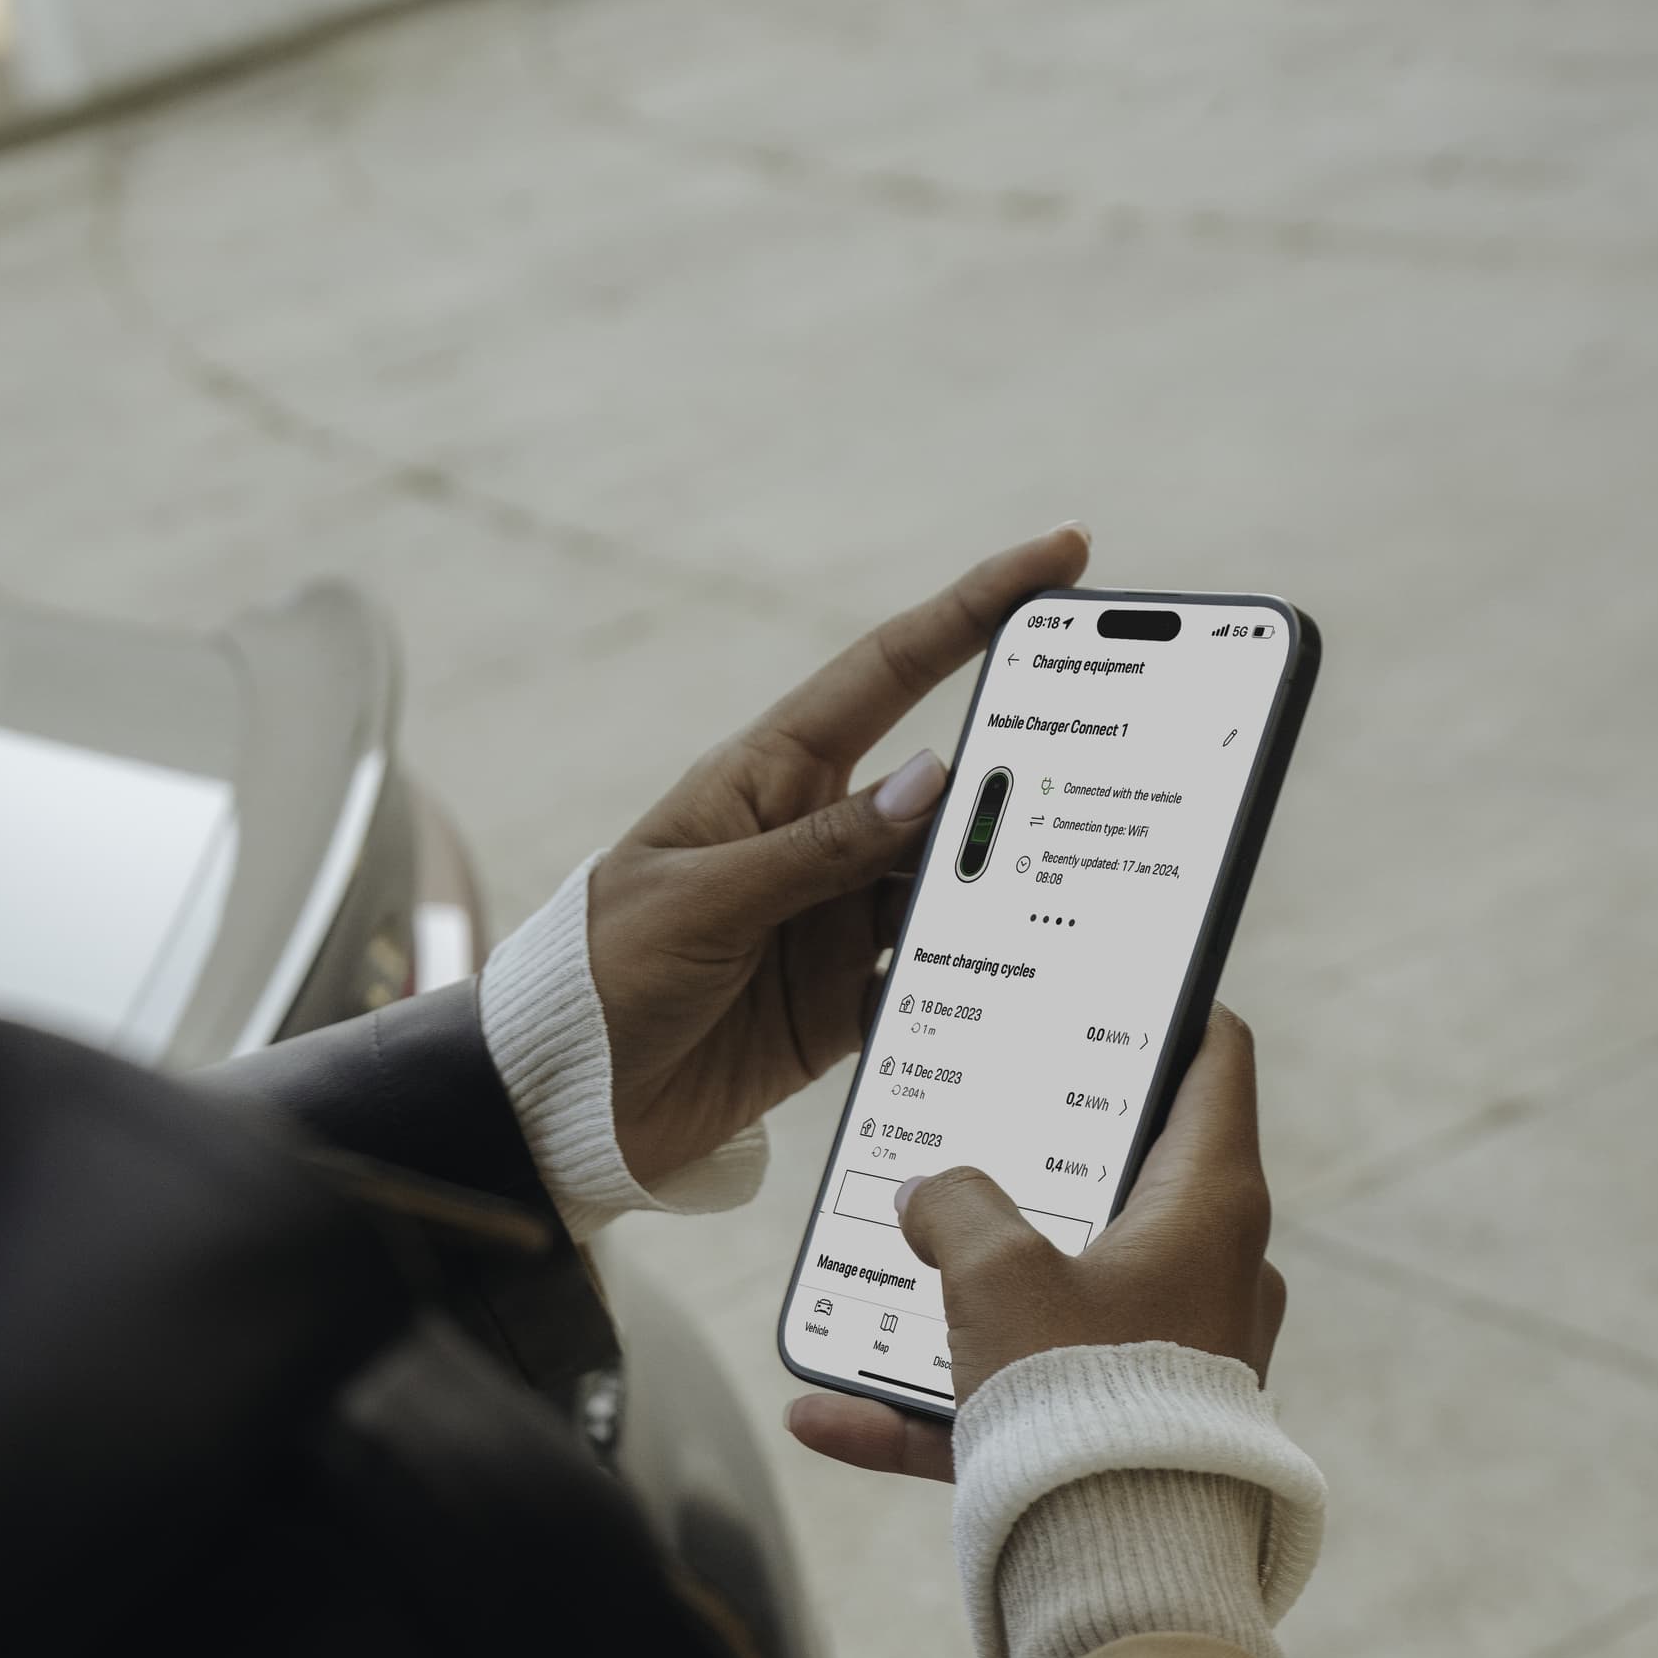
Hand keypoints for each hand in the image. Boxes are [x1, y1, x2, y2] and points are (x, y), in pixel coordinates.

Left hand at [587, 525, 1091, 1191]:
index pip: (891, 670)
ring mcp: (832, 918)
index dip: (976, 607)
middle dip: (1018, 782)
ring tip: (1061, 900)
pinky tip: (1011, 986)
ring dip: (996, 897)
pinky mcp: (841, 1000)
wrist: (557, 1099)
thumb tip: (932, 782)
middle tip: (1101, 777)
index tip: (1061, 557)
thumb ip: (818, 849)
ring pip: (946, 889)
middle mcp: (813, 837)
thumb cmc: (599, 973)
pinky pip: (926, 980)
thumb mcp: (703, 899)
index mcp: (769, 777)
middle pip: (943, 792)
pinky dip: (965, 983)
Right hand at [785, 1006, 1286, 1488]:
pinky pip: (1020, 1404)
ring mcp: (1173, 1361)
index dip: (1169, 1015)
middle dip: (1035, 1166)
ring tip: (880, 1286)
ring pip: (1058, 1302)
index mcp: (1209, 1208)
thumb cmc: (1081, 1402)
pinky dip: (935, 1407)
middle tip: (972, 1129)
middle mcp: (1211, 1276)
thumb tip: (928, 1195)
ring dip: (967, 1298)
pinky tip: (828, 1414)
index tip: (1119, 994)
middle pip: (1125, 1184)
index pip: (1214, 1066)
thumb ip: (953, 1207)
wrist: (1117, 1577)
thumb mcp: (994, 1271)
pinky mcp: (1127, 1438)